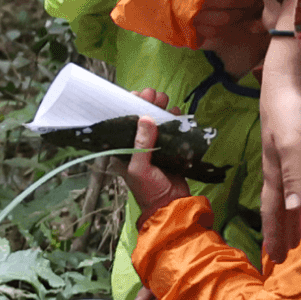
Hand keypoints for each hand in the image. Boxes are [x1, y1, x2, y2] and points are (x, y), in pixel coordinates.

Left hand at [122, 89, 193, 216]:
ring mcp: (154, 147)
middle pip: (141, 120)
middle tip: (154, 94)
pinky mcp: (169, 150)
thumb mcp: (140, 168)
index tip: (136, 94)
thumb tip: (146, 118)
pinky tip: (176, 112)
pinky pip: (171, 131)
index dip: (128, 108)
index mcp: (124, 151)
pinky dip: (174, 120)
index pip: (124, 124)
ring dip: (160, 110)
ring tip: (165, 100)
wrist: (172, 205)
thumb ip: (142, 144)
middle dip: (147, 105)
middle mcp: (137, 147)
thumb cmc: (149, 190)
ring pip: (156, 123)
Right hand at [256, 35, 300, 264]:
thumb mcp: (291, 143)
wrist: (287, 72)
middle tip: (286, 253)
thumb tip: (293, 214)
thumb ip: (295, 176)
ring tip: (300, 230)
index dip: (274, 233)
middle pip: (280, 204)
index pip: (272, 210)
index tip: (275, 259)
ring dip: (293, 212)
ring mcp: (290, 152)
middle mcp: (281, 165)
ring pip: (291, 190)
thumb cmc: (288, 109)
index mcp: (274, 171)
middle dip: (282, 229)